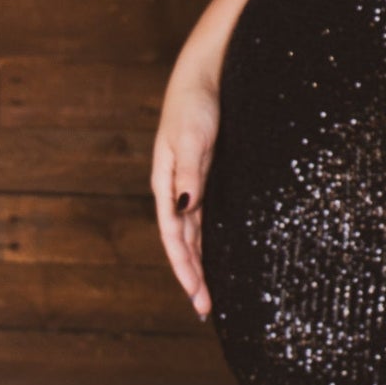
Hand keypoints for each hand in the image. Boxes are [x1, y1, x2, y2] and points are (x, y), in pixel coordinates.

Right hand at [150, 60, 220, 320]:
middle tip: (206, 310)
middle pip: (182, 243)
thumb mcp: (191, 137)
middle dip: (193, 277)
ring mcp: (192, 185)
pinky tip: (219, 257)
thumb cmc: (195, 104)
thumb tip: (184, 207)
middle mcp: (176, 190)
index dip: (184, 269)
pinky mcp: (208, 176)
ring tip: (210, 296)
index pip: (173, 238)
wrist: (205, 74)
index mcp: (166, 184)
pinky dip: (210, 242)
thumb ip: (189, 172)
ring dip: (201, 264)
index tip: (197, 296)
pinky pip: (206, 219)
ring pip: (195, 235)